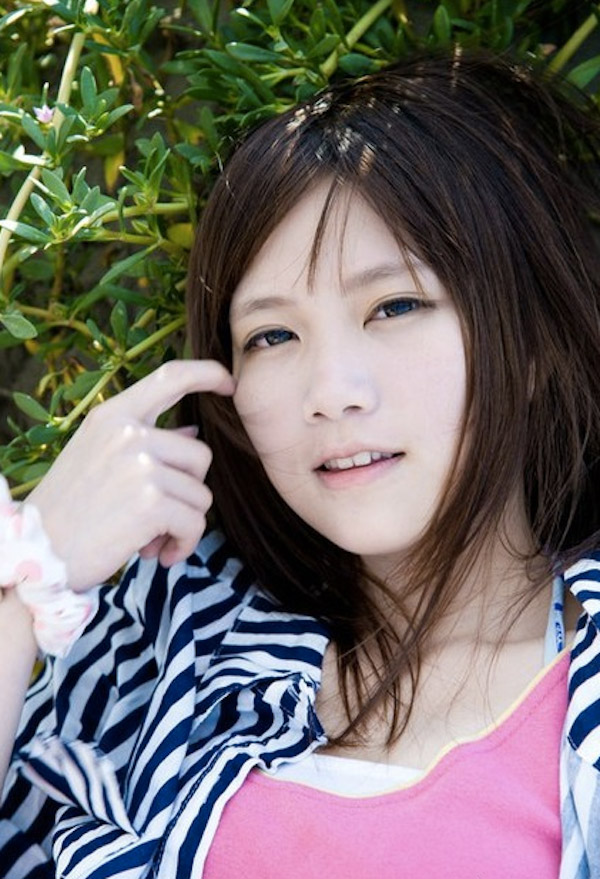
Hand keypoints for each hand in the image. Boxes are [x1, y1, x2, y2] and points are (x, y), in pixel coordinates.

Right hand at [28, 360, 234, 591]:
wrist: (37, 555)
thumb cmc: (69, 511)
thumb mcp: (98, 460)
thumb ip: (146, 442)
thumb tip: (193, 434)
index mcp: (111, 416)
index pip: (170, 376)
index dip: (207, 373)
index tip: (229, 382)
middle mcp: (128, 433)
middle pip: (200, 455)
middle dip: (187, 491)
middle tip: (154, 518)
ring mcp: (141, 465)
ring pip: (201, 494)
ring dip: (183, 523)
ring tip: (150, 538)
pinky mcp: (152, 502)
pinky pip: (196, 522)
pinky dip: (184, 543)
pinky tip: (160, 554)